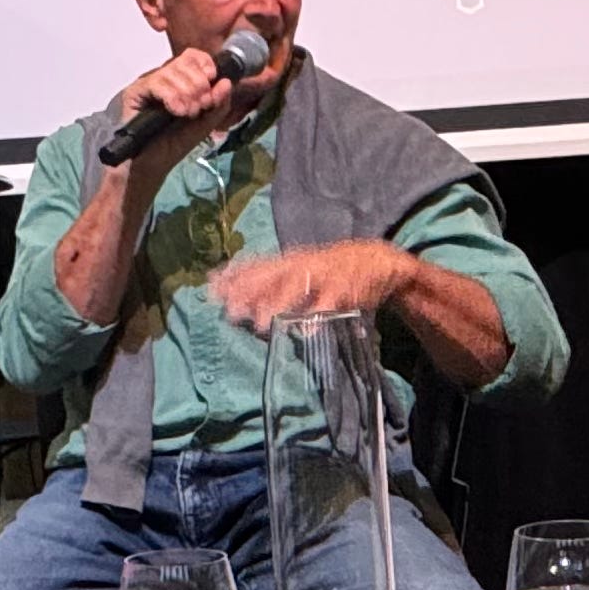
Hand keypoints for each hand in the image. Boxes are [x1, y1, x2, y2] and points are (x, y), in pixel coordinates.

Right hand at [104, 46, 254, 178]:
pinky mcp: (134, 93)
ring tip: (188, 113)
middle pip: (184, 62)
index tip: (212, 81)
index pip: (193, 56)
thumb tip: (226, 82)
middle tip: (200, 107)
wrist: (151, 165)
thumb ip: (219, 104)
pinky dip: (172, 97)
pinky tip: (178, 111)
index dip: (205, 65)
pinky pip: (156, 83)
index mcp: (179, 81)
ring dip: (187, 93)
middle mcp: (163, 78)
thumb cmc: (174, 144)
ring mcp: (147, 84)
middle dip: (199, 84)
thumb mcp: (205, 124)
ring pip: (171, 71)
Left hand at [213, 239, 419, 334]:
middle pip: (273, 276)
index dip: (234, 277)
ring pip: (298, 287)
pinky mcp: (345, 290)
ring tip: (261, 322)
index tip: (210, 289)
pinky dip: (319, 315)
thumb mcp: (299, 269)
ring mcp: (324, 276)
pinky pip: (330, 303)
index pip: (257, 266)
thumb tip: (230, 292)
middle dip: (251, 292)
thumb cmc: (330, 270)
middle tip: (231, 311)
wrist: (377, 260)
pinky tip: (307, 329)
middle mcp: (303, 265)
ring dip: (279, 304)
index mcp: (290, 261)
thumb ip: (269, 280)